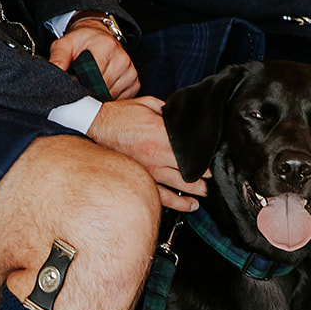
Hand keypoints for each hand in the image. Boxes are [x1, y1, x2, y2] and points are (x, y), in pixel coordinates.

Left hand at [48, 22, 139, 98]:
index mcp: (106, 47)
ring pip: (112, 96)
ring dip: (99, 97)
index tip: (74, 87)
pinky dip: (110, 98)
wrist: (99, 37)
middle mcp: (122, 59)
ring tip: (91, 87)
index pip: (94, 77)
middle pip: (103, 89)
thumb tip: (54, 73)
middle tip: (80, 89)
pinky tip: (102, 89)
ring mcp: (131, 72)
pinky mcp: (135, 82)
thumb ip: (58, 58)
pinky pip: (121, 99)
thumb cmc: (82, 42)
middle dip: (89, 92)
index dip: (81, 86)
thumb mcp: (65, 44)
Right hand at [87, 97, 204, 211]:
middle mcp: (157, 154)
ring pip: (182, 184)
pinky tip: (191, 205)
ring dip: (199, 189)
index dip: (208, 153)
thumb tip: (184, 116)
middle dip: (206, 173)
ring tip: (208, 190)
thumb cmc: (120, 115)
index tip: (215, 155)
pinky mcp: (142, 179)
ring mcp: (149, 170)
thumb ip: (169, 110)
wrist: (95, 126)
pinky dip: (180, 203)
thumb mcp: (148, 103)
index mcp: (161, 133)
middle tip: (215, 174)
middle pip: (192, 168)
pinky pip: (164, 196)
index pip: (192, 147)